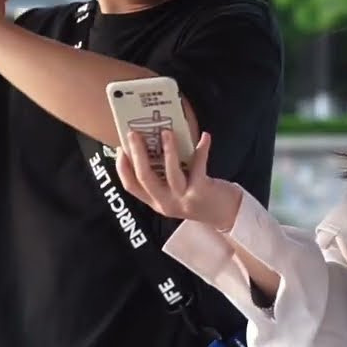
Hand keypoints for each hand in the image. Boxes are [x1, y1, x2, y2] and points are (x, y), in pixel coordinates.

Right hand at [116, 129, 242, 231]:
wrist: (225, 214)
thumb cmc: (197, 195)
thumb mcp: (174, 191)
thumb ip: (162, 175)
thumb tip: (153, 142)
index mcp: (155, 201)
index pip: (131, 185)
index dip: (122, 167)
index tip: (120, 148)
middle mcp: (165, 202)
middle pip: (145, 177)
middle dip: (138, 153)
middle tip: (133, 133)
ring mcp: (183, 198)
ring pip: (171, 173)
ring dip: (168, 150)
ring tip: (166, 132)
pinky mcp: (201, 192)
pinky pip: (199, 167)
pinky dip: (201, 150)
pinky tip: (205, 136)